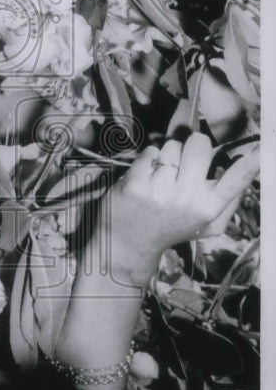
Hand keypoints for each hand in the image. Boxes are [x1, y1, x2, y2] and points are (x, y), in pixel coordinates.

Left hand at [99, 132, 258, 278]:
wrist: (129, 244)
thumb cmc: (173, 227)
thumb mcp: (208, 226)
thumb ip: (230, 201)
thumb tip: (247, 168)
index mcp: (209, 207)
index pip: (236, 181)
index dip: (250, 164)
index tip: (261, 149)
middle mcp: (188, 199)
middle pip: (199, 144)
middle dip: (191, 147)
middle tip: (183, 165)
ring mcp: (161, 191)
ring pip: (172, 146)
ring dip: (167, 157)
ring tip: (161, 178)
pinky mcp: (136, 185)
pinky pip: (150, 152)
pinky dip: (147, 160)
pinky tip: (145, 179)